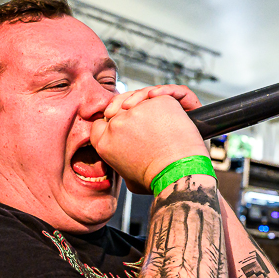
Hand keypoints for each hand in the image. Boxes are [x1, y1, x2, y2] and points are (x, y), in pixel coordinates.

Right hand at [91, 90, 207, 194]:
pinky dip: (165, 105)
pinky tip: (169, 116)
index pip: (100, 124)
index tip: (121, 127)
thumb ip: (120, 161)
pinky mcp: (158, 101)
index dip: (110, 125)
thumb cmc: (156, 179)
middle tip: (143, 126)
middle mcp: (117, 124)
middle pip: (117, 111)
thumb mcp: (127, 178)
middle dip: (128, 116)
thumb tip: (124, 158)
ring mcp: (137, 110)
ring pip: (138, 101)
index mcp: (104, 142)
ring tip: (157, 122)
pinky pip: (159, 98)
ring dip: (146, 108)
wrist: (178, 171)